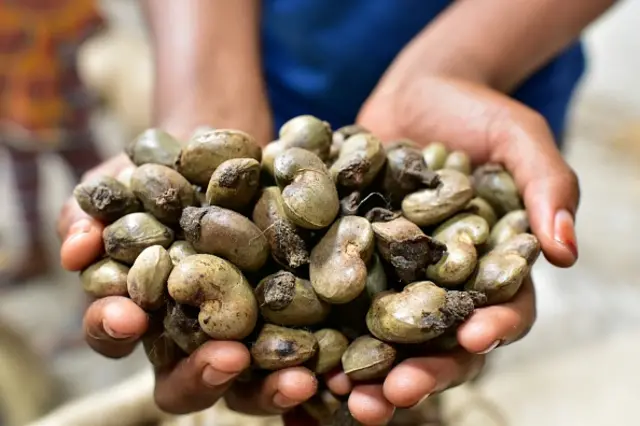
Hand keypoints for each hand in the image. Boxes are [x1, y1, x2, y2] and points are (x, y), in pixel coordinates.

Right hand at [58, 122, 319, 416]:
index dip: (113, 328)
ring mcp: (241, 336)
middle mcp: (187, 337)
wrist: (223, 155)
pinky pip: (304, 356)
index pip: (114, 332)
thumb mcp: (117, 185)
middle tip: (227, 357)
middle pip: (185, 382)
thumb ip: (87, 215)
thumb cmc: (160, 175)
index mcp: (139, 311)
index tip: (129, 314)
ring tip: (298, 376)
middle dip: (203, 375)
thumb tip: (76, 250)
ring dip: (270, 387)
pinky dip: (320, 361)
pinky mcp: (292, 324)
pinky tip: (337, 359)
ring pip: (249, 386)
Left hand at [324, 74, 577, 424]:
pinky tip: (299, 351)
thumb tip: (566, 251)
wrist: (416, 92)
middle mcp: (441, 283)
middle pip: (435, 341)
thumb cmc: (477, 112)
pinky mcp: (352, 260)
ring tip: (338, 392)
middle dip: (417, 371)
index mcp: (490, 267)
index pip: (500, 309)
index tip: (474, 340)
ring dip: (361, 369)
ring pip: (380, 335)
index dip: (491, 329)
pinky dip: (318, 327)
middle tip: (392, 395)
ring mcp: (394, 275)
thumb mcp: (518, 137)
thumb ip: (548, 185)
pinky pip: (334, 297)